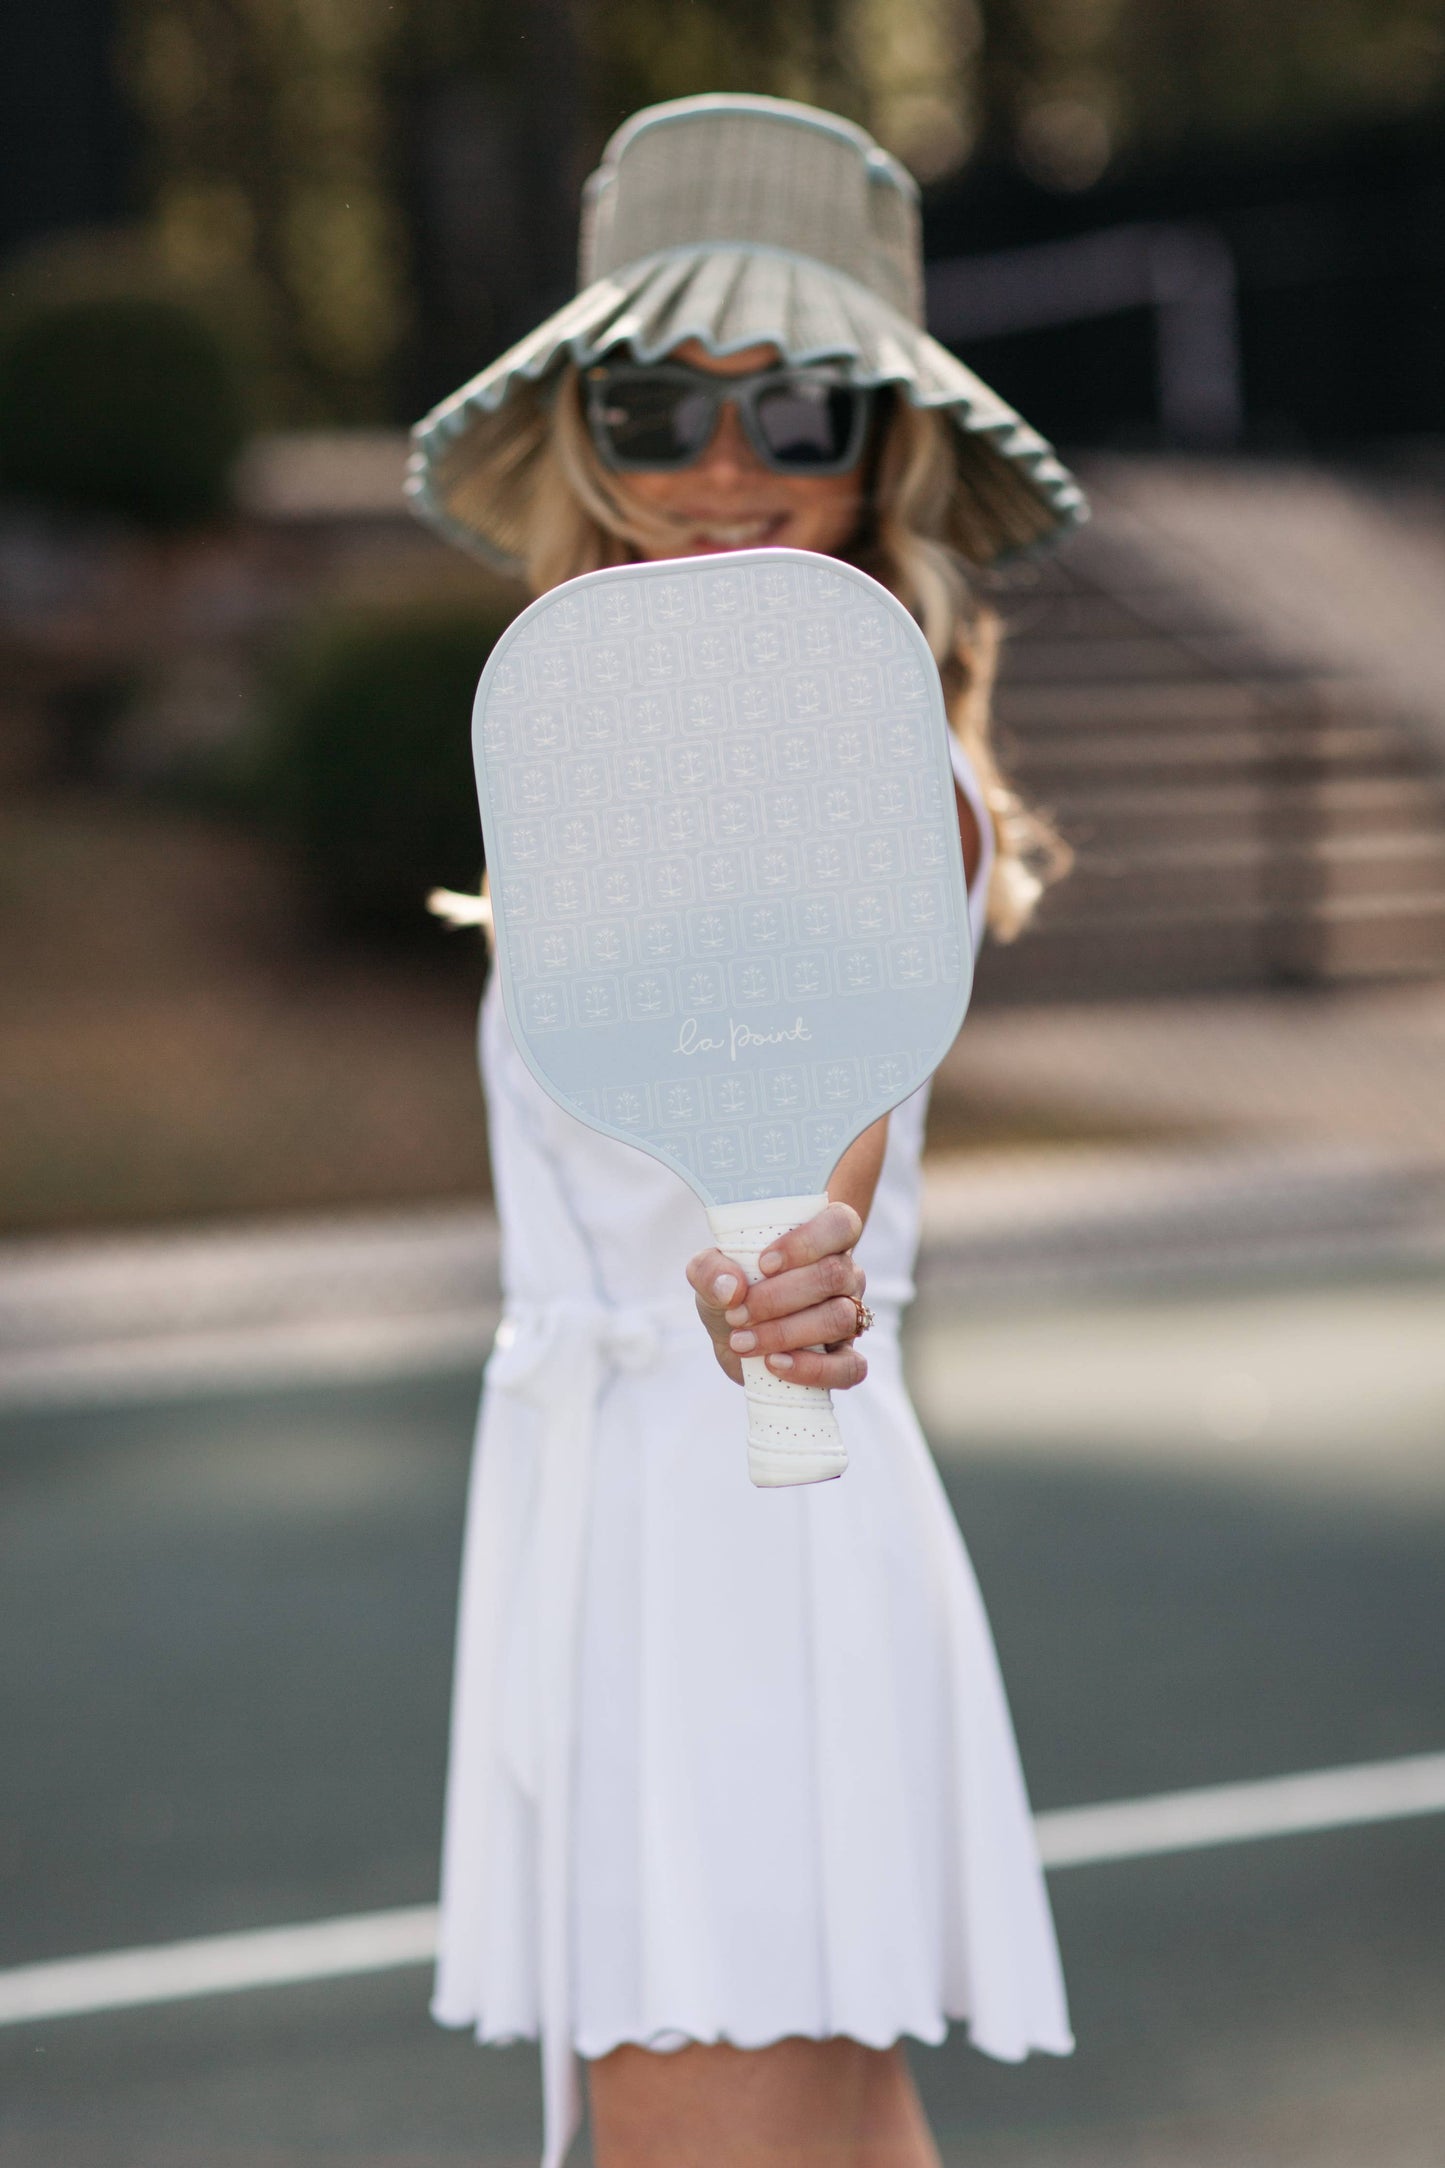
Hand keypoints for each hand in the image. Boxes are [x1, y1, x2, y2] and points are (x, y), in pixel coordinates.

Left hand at [685, 1201, 868, 1390]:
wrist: (733, 1338)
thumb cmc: (732, 1292)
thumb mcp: (709, 1275)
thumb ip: (709, 1270)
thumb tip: (732, 1288)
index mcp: (823, 1241)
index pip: (841, 1224)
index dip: (807, 1242)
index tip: (763, 1264)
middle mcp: (845, 1275)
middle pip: (834, 1274)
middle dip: (778, 1297)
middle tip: (737, 1313)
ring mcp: (850, 1318)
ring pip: (839, 1318)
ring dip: (785, 1332)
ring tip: (742, 1341)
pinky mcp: (845, 1359)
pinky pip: (849, 1368)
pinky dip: (811, 1369)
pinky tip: (775, 1364)